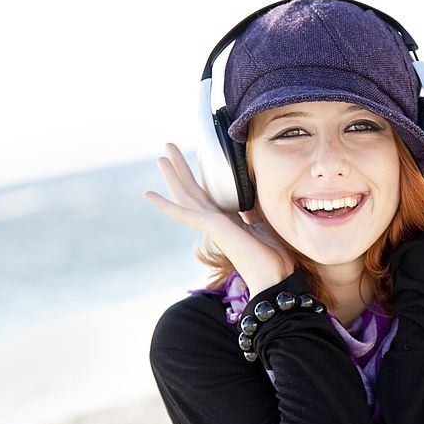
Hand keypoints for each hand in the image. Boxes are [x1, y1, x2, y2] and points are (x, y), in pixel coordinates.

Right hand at [143, 143, 294, 295]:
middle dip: (182, 168)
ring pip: (186, 195)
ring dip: (173, 175)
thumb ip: (252, 209)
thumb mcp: (263, 223)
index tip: (195, 161)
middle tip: (169, 148)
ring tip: (161, 156)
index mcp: (228, 220)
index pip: (208, 195)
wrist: (275, 276)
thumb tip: (250, 195)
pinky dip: (166, 205)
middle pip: (193, 190)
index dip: (200, 178)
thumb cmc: (273, 255)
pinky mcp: (212, 227)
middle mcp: (216, 221)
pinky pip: (183, 214)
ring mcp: (212, 225)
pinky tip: (148, 194)